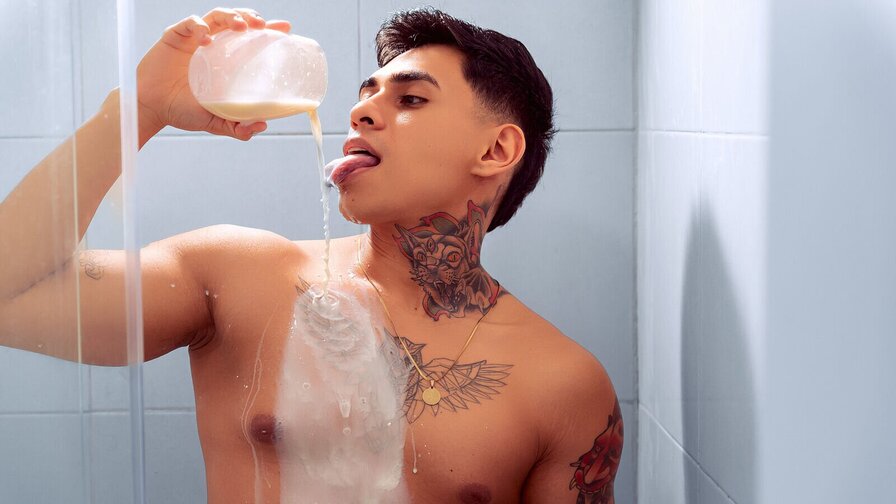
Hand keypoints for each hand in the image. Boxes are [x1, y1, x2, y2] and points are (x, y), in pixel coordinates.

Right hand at [136, 7, 290, 141]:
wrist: (152, 108)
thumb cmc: (183, 111)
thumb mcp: (215, 121)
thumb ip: (237, 127)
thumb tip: (262, 125)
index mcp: (226, 60)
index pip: (250, 39)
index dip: (267, 31)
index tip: (285, 28)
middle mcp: (212, 45)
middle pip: (236, 20)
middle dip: (251, 17)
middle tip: (263, 25)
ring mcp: (193, 39)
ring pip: (216, 16)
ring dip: (231, 16)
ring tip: (242, 26)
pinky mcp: (174, 36)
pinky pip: (189, 23)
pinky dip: (199, 27)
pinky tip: (206, 39)